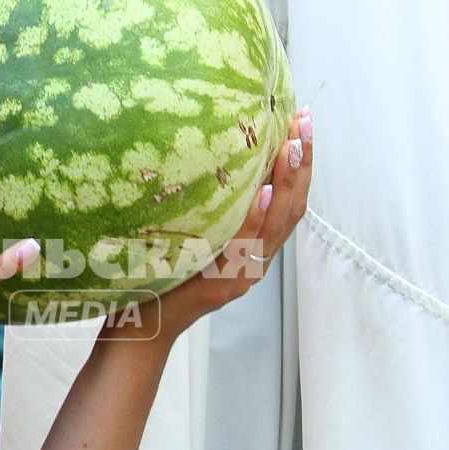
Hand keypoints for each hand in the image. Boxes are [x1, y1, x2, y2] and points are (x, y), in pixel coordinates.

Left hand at [99, 106, 314, 345]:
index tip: (305, 122)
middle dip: (303, 163)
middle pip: (293, 209)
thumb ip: (215, 209)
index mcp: (255, 248)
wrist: (141, 327)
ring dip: (287, 183)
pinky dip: (256, 218)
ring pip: (276, 225)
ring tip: (293, 145)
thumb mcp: (196, 236)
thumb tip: (215, 158)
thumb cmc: (164, 276)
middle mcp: (256, 262)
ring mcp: (240, 274)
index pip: (291, 201)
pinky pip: (243, 247)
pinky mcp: (220, 285)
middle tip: (307, 122)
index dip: (303, 164)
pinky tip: (263, 191)